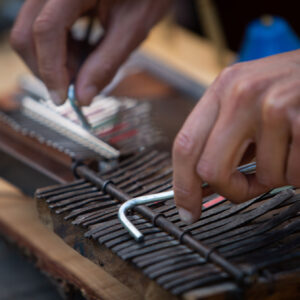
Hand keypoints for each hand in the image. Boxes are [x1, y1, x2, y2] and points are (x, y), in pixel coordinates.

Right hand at [10, 0, 170, 104]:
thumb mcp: (131, 30)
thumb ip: (105, 64)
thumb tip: (82, 96)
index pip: (46, 29)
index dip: (51, 69)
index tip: (62, 98)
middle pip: (27, 34)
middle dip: (48, 69)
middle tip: (76, 87)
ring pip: (30, 35)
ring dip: (55, 62)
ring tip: (86, 66)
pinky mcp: (52, 3)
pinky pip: (42, 31)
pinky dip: (59, 52)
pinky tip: (81, 53)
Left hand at [173, 50, 299, 223]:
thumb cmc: (290, 89)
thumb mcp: (248, 100)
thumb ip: (224, 138)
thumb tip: (203, 185)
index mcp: (221, 90)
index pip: (185, 145)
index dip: (182, 185)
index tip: (187, 210)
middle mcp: (241, 95)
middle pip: (210, 169)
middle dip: (229, 190)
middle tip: (245, 190)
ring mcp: (272, 106)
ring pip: (263, 177)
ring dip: (277, 175)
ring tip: (288, 148)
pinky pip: (293, 175)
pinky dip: (299, 172)